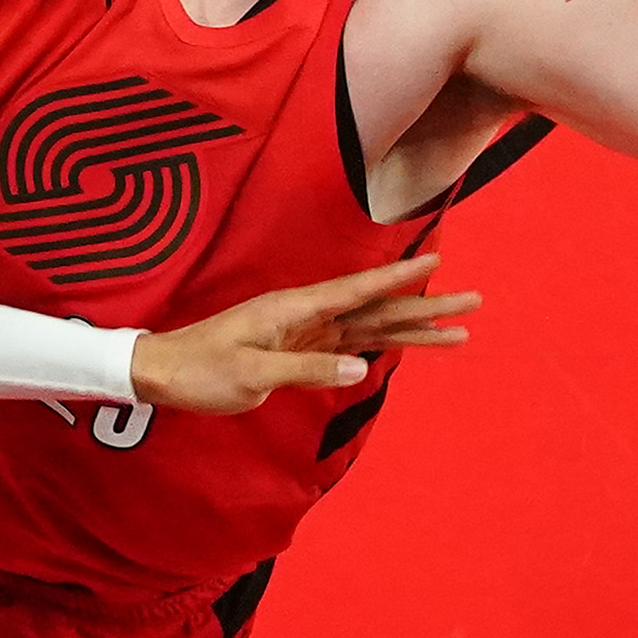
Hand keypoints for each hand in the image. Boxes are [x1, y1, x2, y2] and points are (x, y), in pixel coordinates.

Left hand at [132, 257, 479, 413]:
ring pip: (371, 326)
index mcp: (292, 309)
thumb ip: (306, 368)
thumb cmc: (200, 370)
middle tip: (473, 300)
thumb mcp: (249, 374)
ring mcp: (306, 331)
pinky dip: (385, 344)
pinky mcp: (301, 349)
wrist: (164, 372)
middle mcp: (305, 313)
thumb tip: (361, 363)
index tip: (436, 263)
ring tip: (459, 331)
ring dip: (414, 327)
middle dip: (426, 304)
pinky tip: (411, 342)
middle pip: (376, 308)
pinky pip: (352, 343)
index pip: (356, 291)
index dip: (398, 278)